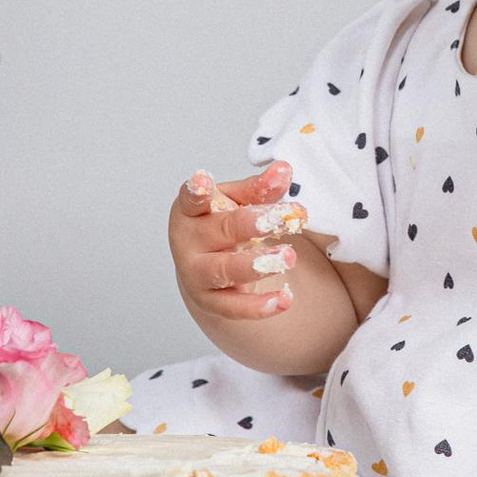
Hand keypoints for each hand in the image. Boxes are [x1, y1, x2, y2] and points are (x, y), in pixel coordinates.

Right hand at [170, 163, 310, 320]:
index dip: (197, 191)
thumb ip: (259, 188)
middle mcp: (188, 242)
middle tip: (284, 219)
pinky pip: (234, 307)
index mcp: (191, 211)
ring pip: (224, 271)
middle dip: (251, 225)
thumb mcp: (237, 202)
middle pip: (220, 231)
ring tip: (288, 257)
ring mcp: (196, 274)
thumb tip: (284, 170)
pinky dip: (259, 306)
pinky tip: (284, 299)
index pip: (192, 199)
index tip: (204, 182)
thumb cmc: (222, 224)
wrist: (208, 266)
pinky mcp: (210, 302)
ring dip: (256, 265)